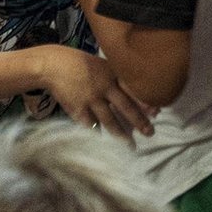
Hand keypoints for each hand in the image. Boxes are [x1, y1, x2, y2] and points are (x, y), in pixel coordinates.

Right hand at [37, 44, 154, 140]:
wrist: (54, 65)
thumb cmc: (81, 63)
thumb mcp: (103, 64)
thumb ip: (116, 76)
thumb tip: (133, 91)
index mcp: (113, 74)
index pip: (134, 90)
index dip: (145, 102)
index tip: (157, 113)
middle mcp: (105, 87)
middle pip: (126, 107)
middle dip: (139, 121)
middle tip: (151, 133)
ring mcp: (91, 99)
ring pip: (110, 120)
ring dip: (122, 134)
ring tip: (131, 146)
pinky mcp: (78, 109)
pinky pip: (91, 126)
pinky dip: (99, 136)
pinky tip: (106, 147)